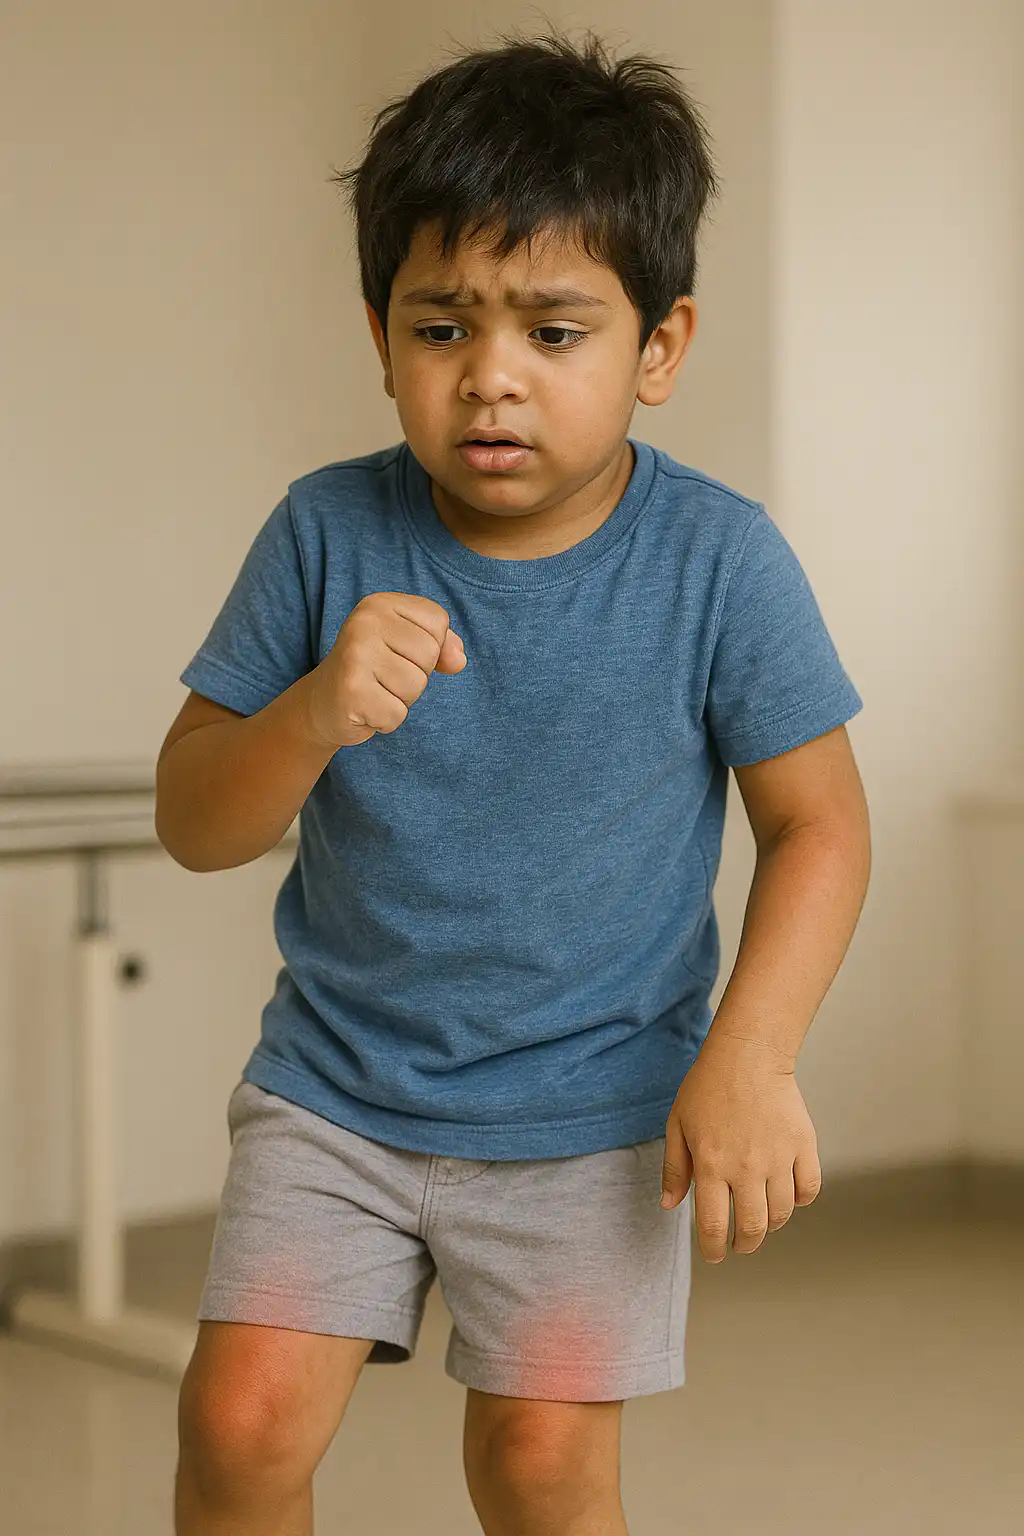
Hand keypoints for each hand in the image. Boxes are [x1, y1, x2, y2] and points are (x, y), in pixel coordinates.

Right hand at [305, 592, 467, 748]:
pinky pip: (397, 714)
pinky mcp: (351, 691)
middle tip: (383, 677)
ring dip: (400, 699)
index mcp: (380, 603)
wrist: (323, 703)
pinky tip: (365, 709)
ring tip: (375, 692)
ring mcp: (355, 655)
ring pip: (415, 686)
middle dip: (414, 675)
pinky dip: (386, 721)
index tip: (395, 652)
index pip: (438, 622)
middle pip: (429, 654)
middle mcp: (364, 622)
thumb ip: (442, 645)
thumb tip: (459, 659)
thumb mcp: (407, 646)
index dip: (428, 647)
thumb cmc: (373, 671)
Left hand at [659, 1034, 821, 1262]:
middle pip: (752, 1228)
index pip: (713, 1225)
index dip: (713, 1248)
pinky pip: (809, 1189)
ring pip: (781, 1214)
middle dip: (744, 1245)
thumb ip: (674, 1169)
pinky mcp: (803, 1146)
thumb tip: (669, 1206)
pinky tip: (788, 1196)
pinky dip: (800, 1200)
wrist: (748, 1055)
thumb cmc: (708, 1087)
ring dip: (770, 1226)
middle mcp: (746, 1168)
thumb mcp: (678, 1125)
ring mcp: (778, 1158)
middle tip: (739, 1245)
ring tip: (761, 1221)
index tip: (714, 1254)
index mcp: (712, 1165)